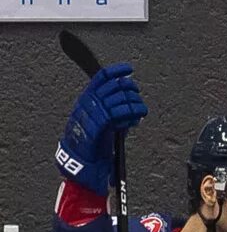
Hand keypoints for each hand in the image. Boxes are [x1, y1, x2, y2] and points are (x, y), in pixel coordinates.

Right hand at [56, 62, 147, 193]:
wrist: (80, 162)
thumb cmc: (93, 142)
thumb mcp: (103, 119)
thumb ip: (114, 107)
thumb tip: (132, 97)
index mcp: (86, 99)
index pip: (100, 78)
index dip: (116, 70)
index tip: (128, 69)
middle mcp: (86, 104)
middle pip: (113, 87)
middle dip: (130, 89)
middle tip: (137, 97)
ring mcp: (90, 116)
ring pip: (118, 100)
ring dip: (134, 104)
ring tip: (140, 111)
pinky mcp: (95, 128)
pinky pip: (115, 115)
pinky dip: (129, 115)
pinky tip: (136, 119)